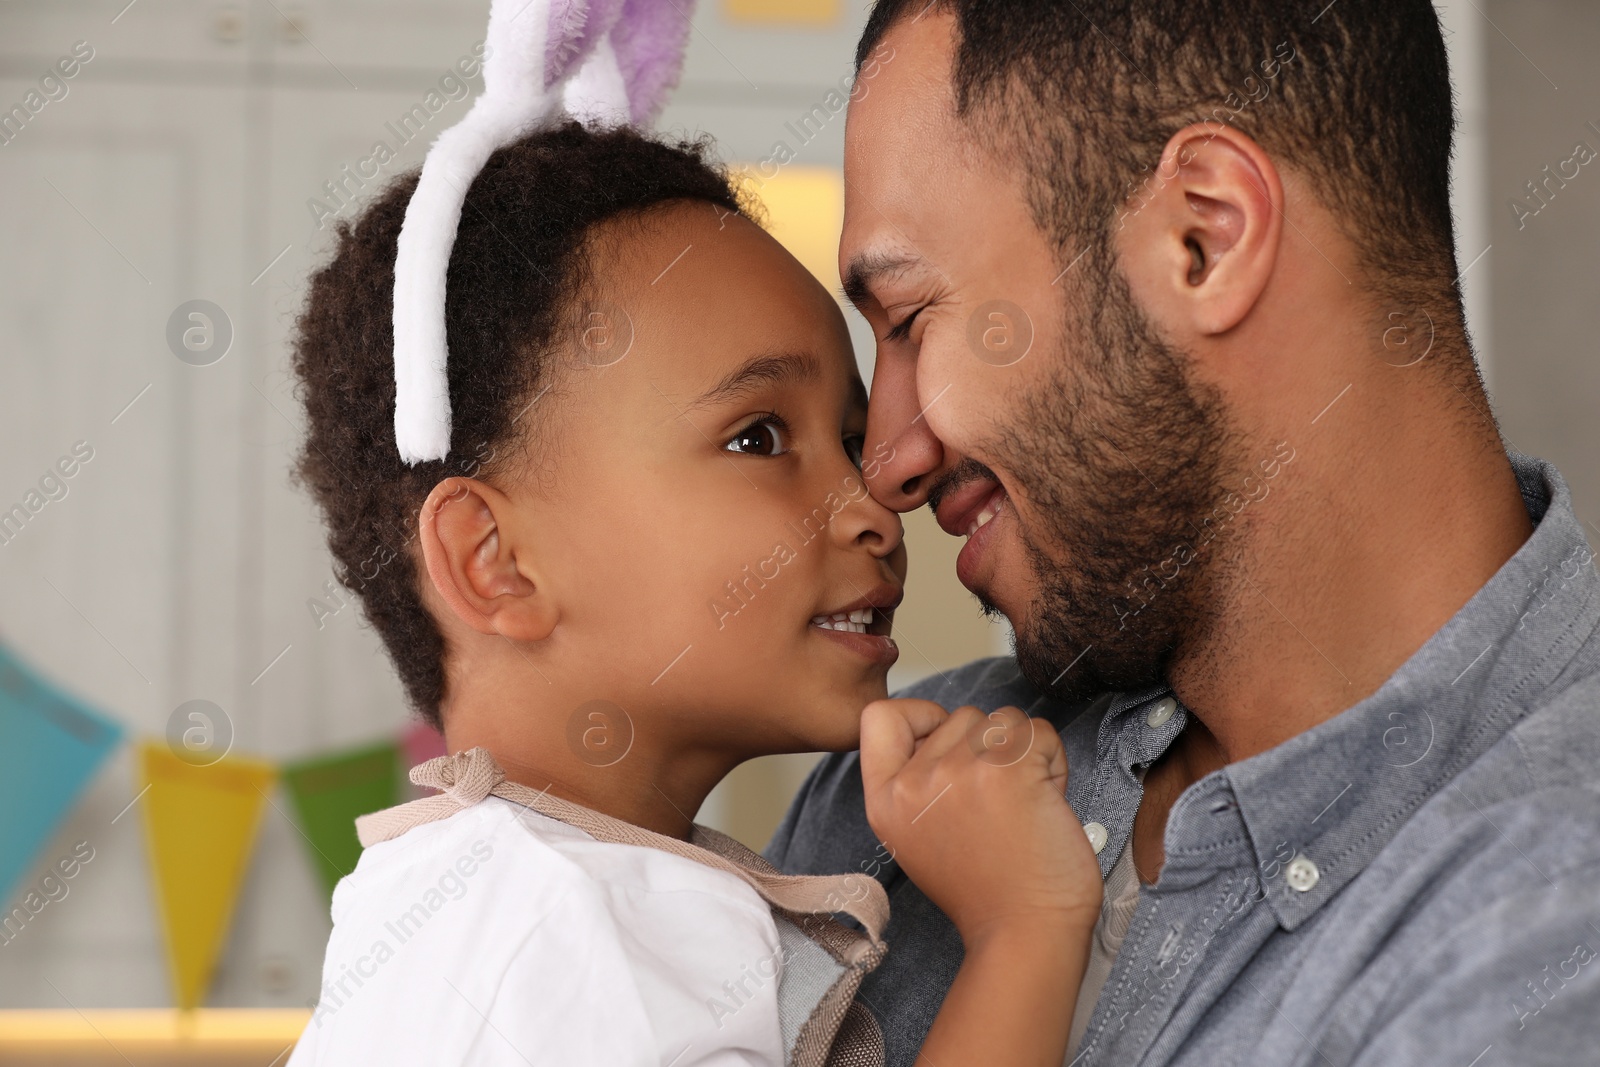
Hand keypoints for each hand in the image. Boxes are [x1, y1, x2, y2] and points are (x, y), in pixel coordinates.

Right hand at [859, 699, 1102, 947]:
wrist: (1024, 933)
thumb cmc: (985, 889)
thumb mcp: (918, 837)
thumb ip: (918, 783)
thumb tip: (950, 733)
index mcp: (885, 799)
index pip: (880, 716)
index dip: (920, 716)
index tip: (947, 743)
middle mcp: (916, 780)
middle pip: (960, 715)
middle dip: (989, 746)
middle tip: (1000, 800)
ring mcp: (961, 770)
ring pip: (1003, 718)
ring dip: (1024, 753)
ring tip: (1024, 802)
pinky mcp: (1009, 768)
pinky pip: (1039, 731)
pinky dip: (1053, 759)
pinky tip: (1046, 800)